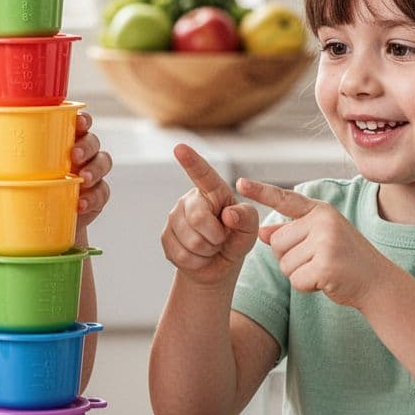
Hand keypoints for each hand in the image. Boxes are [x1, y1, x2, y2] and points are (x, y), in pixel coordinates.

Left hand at [0, 112, 111, 229]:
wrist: (43, 225)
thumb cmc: (29, 186)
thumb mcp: (11, 172)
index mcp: (63, 140)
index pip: (79, 122)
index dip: (82, 119)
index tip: (78, 121)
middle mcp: (82, 154)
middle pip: (93, 140)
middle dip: (87, 145)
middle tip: (75, 156)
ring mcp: (92, 174)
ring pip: (103, 163)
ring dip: (95, 170)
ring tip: (82, 180)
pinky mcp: (97, 196)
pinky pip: (103, 192)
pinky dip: (93, 197)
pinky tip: (80, 204)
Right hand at [161, 144, 259, 285]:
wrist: (217, 266)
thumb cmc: (235, 241)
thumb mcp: (249, 230)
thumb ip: (247, 219)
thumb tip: (228, 214)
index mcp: (213, 192)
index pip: (203, 175)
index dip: (191, 161)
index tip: (180, 148)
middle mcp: (190, 200)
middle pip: (197, 217)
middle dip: (214, 236)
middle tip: (221, 240)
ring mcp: (175, 218)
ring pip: (189, 239)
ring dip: (206, 251)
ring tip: (210, 248)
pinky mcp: (165, 237)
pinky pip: (181, 254)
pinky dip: (196, 262)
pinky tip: (198, 256)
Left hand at [235, 178, 395, 308]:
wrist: (378, 282)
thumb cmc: (345, 260)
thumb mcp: (320, 239)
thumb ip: (291, 233)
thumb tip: (262, 232)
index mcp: (320, 211)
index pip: (285, 199)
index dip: (261, 191)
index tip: (239, 183)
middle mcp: (323, 221)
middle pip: (276, 242)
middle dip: (289, 258)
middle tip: (318, 260)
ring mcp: (326, 242)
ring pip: (284, 263)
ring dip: (299, 274)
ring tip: (324, 269)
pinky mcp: (326, 265)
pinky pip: (296, 280)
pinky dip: (307, 286)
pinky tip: (326, 281)